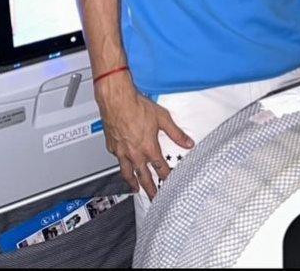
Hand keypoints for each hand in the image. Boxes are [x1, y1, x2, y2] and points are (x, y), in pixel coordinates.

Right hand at [94, 73, 192, 198]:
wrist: (117, 101)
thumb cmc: (137, 107)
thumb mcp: (163, 118)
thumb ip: (176, 133)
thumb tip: (188, 143)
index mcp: (149, 148)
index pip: (160, 168)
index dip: (167, 177)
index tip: (170, 183)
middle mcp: (135, 153)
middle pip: (144, 176)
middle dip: (150, 189)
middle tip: (154, 198)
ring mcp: (121, 151)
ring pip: (127, 172)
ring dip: (133, 182)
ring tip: (136, 189)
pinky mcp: (111, 146)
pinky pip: (117, 159)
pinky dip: (121, 164)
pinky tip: (123, 163)